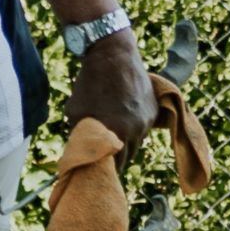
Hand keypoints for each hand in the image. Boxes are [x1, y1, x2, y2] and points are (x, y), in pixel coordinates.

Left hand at [65, 30, 157, 162]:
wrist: (113, 56)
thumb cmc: (89, 84)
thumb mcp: (75, 112)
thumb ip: (80, 135)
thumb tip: (78, 152)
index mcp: (115, 134)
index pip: (113, 166)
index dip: (105, 170)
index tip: (97, 173)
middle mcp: (135, 131)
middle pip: (127, 156)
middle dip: (115, 158)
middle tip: (103, 157)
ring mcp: (147, 120)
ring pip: (136, 143)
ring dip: (125, 143)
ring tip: (112, 138)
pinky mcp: (154, 110)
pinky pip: (144, 128)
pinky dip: (134, 129)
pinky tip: (122, 121)